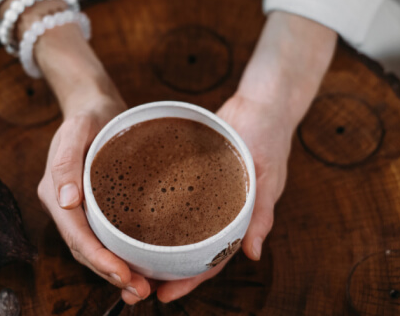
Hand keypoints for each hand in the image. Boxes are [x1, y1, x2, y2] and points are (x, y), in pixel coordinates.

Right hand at [37, 94, 152, 300]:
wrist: (95, 106)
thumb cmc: (90, 115)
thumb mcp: (78, 129)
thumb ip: (67, 162)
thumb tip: (66, 202)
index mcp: (55, 191)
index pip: (76, 235)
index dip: (98, 260)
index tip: (124, 275)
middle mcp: (64, 205)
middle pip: (83, 249)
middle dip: (109, 273)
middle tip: (139, 291)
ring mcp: (77, 208)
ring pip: (93, 248)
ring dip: (114, 271)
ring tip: (142, 288)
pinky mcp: (94, 206)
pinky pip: (103, 236)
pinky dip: (119, 255)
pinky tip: (139, 264)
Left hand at [153, 95, 291, 301]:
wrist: (260, 104)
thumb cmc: (269, 138)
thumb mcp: (267, 176)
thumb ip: (261, 214)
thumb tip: (253, 253)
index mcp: (238, 220)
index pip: (212, 259)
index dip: (190, 279)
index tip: (165, 294)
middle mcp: (218, 211)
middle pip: (190, 249)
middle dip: (166, 269)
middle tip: (136, 281)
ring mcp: (204, 194)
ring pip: (179, 227)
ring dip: (158, 244)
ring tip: (129, 257)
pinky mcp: (192, 175)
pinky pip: (173, 197)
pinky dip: (158, 210)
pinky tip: (133, 215)